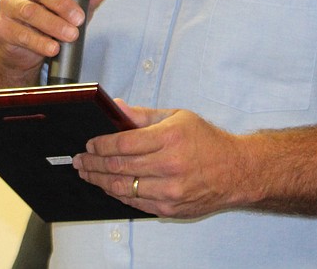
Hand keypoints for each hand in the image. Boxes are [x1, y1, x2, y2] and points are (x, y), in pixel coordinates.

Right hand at [0, 0, 110, 81]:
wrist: (23, 50)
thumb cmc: (48, 22)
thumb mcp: (71, 9)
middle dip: (62, 4)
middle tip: (79, 19)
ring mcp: (8, 6)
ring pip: (29, 11)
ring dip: (54, 24)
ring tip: (71, 35)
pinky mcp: (2, 27)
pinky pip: (20, 33)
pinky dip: (39, 42)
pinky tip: (53, 48)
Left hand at [73, 101, 249, 218]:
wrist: (236, 171)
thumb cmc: (207, 141)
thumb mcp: (178, 117)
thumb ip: (143, 115)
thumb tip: (116, 108)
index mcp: (170, 138)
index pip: (123, 143)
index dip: (101, 145)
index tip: (90, 144)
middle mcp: (169, 166)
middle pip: (118, 167)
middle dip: (93, 164)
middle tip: (80, 160)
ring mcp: (169, 191)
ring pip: (123, 188)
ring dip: (100, 181)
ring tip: (87, 174)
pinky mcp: (169, 209)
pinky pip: (135, 203)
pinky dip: (118, 194)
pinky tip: (108, 186)